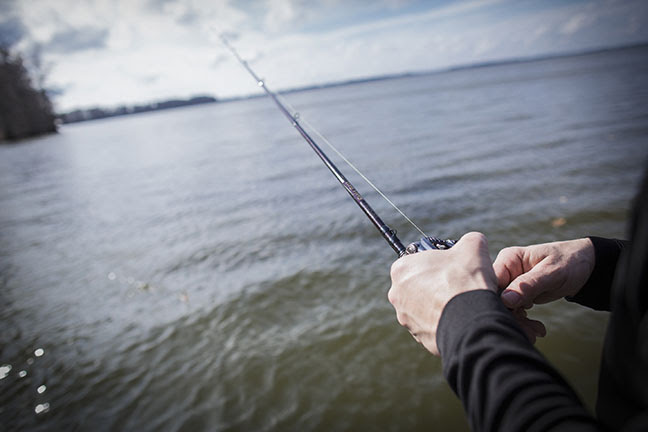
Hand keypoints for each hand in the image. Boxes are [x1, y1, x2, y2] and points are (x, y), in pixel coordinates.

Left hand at [388, 232, 497, 355]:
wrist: (472, 320)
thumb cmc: (466, 280)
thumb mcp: (473, 245)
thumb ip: (468, 240)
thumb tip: (471, 242)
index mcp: (401, 269)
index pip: (416, 261)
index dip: (435, 263)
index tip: (449, 266)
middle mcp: (396, 294)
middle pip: (417, 285)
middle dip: (434, 284)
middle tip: (455, 284)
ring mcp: (405, 318)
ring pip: (422, 307)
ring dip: (437, 304)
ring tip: (459, 302)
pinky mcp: (418, 336)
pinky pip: (430, 325)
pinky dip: (442, 321)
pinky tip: (458, 318)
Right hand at [492, 238, 594, 339]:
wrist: (583, 267)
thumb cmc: (569, 261)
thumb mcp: (552, 272)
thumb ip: (529, 285)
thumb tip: (506, 300)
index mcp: (509, 259)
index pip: (491, 281)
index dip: (496, 299)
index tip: (512, 315)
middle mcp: (506, 272)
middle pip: (497, 298)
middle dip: (511, 316)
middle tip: (530, 332)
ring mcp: (511, 285)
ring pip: (506, 308)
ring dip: (519, 322)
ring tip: (536, 332)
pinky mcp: (518, 297)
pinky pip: (515, 312)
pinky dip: (525, 322)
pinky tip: (538, 329)